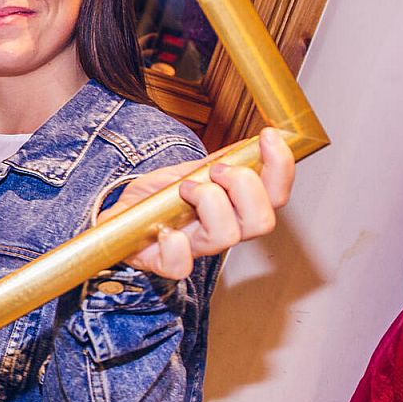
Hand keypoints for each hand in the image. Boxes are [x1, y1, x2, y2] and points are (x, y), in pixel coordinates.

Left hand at [107, 127, 294, 279]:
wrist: (121, 214)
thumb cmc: (158, 196)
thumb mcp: (189, 169)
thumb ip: (221, 160)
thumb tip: (254, 141)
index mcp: (235, 208)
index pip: (276, 195)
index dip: (281, 167)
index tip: (268, 136)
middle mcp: (222, 230)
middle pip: (262, 222)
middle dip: (243, 185)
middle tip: (216, 170)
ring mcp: (195, 248)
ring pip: (227, 237)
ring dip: (207, 201)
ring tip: (185, 188)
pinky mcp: (165, 262)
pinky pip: (181, 265)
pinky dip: (174, 245)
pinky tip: (164, 229)